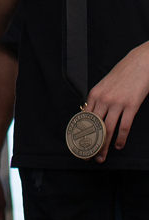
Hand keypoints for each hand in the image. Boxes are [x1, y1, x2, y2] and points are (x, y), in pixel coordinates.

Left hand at [86, 41, 148, 162]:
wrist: (139, 63)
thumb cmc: (122, 74)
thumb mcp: (104, 85)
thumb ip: (98, 99)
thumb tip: (93, 113)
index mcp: (94, 94)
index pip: (84, 118)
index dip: (81, 133)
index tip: (79, 144)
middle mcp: (103, 99)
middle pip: (94, 126)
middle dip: (91, 143)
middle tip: (88, 156)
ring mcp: (117, 103)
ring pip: (108, 129)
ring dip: (104, 145)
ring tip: (102, 156)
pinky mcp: (131, 105)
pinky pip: (124, 125)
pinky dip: (121, 138)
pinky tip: (118, 145)